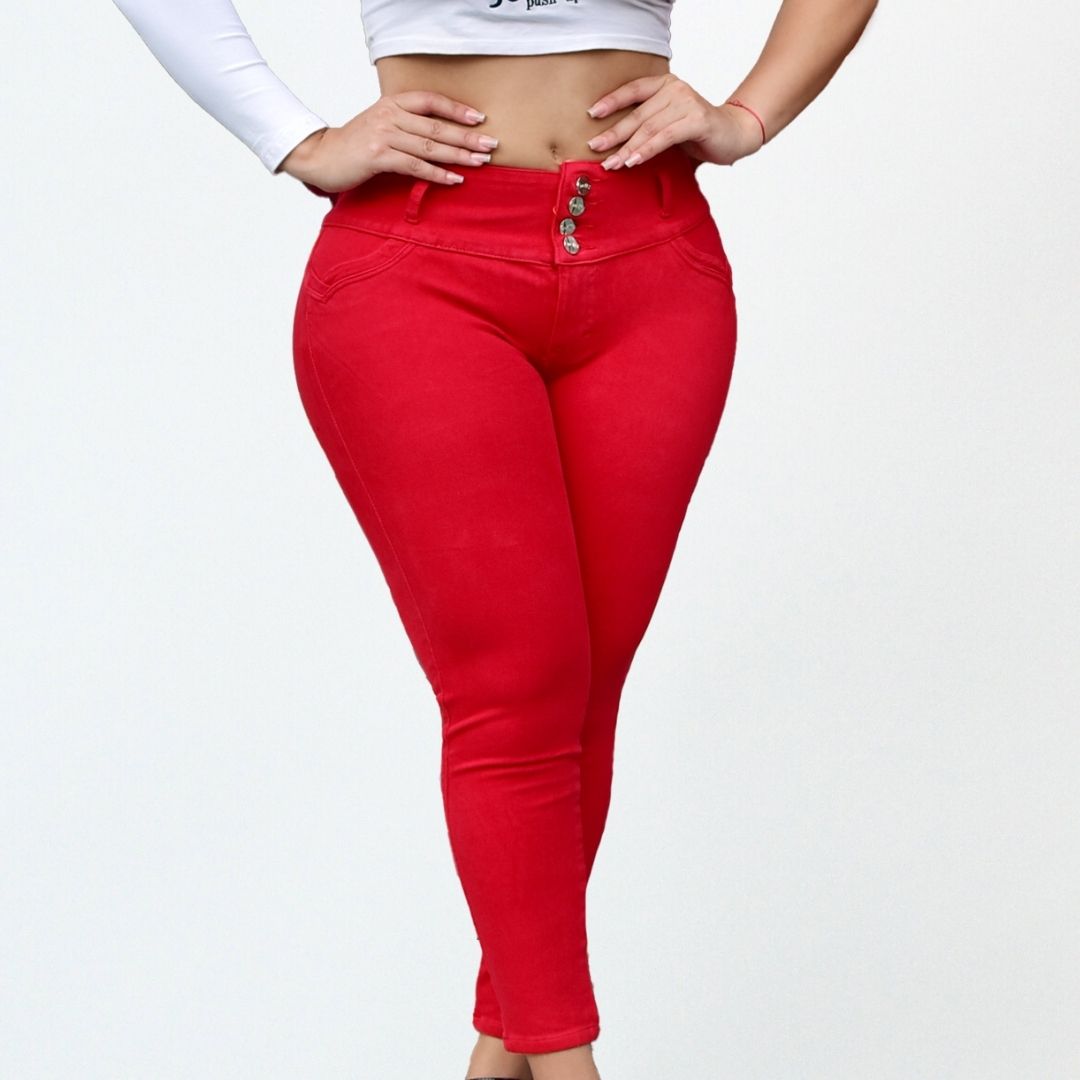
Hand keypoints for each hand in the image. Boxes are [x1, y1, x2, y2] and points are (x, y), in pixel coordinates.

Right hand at [278, 90, 499, 190]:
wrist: (320, 157)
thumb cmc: (356, 145)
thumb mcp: (381, 125)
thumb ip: (406, 126)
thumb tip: (441, 137)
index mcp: (392, 103)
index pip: (430, 101)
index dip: (456, 109)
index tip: (480, 119)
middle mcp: (389, 115)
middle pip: (435, 126)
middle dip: (466, 136)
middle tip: (491, 145)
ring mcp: (383, 135)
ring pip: (429, 146)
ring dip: (458, 155)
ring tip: (480, 162)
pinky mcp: (377, 156)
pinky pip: (414, 166)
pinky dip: (437, 173)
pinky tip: (454, 179)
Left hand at [584, 73, 762, 169]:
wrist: (735, 135)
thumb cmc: (698, 133)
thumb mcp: (668, 128)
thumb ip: (648, 131)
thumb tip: (614, 151)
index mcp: (665, 85)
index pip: (633, 90)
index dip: (612, 101)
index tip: (591, 114)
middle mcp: (675, 89)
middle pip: (637, 114)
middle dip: (614, 133)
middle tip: (596, 148)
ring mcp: (687, 103)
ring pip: (649, 127)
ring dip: (628, 148)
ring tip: (612, 163)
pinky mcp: (697, 121)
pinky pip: (665, 137)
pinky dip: (647, 150)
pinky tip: (634, 161)